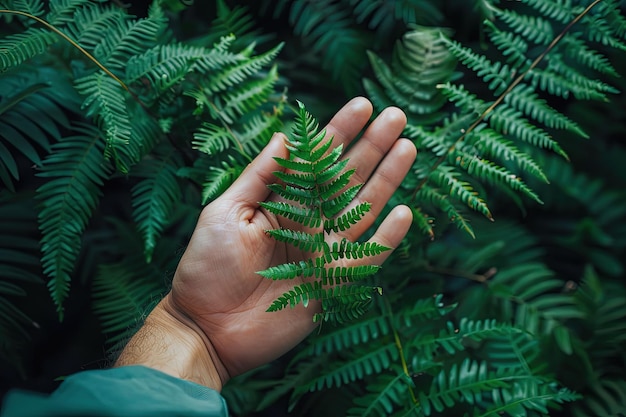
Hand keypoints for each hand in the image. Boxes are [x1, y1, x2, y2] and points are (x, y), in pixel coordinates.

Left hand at [117, 97, 416, 389]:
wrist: (205, 325)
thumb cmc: (207, 266)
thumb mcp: (226, 211)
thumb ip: (260, 176)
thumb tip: (284, 136)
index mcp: (282, 202)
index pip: (318, 161)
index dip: (340, 132)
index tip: (362, 106)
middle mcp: (308, 222)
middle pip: (347, 179)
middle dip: (371, 147)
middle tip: (397, 116)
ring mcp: (323, 252)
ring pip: (363, 210)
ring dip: (386, 181)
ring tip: (406, 148)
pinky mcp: (332, 284)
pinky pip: (365, 258)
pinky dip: (386, 238)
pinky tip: (403, 211)